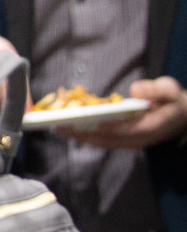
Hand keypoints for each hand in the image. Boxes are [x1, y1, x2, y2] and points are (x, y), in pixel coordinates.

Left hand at [66, 77, 186, 149]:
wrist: (180, 115)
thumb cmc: (172, 100)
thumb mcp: (170, 90)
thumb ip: (157, 89)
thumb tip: (135, 90)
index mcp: (152, 126)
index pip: (126, 130)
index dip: (105, 127)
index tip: (85, 122)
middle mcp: (140, 138)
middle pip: (108, 140)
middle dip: (83, 134)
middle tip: (59, 125)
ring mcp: (132, 141)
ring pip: (103, 142)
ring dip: (80, 136)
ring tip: (58, 126)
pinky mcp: (125, 140)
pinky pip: (103, 139)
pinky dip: (86, 134)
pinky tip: (70, 126)